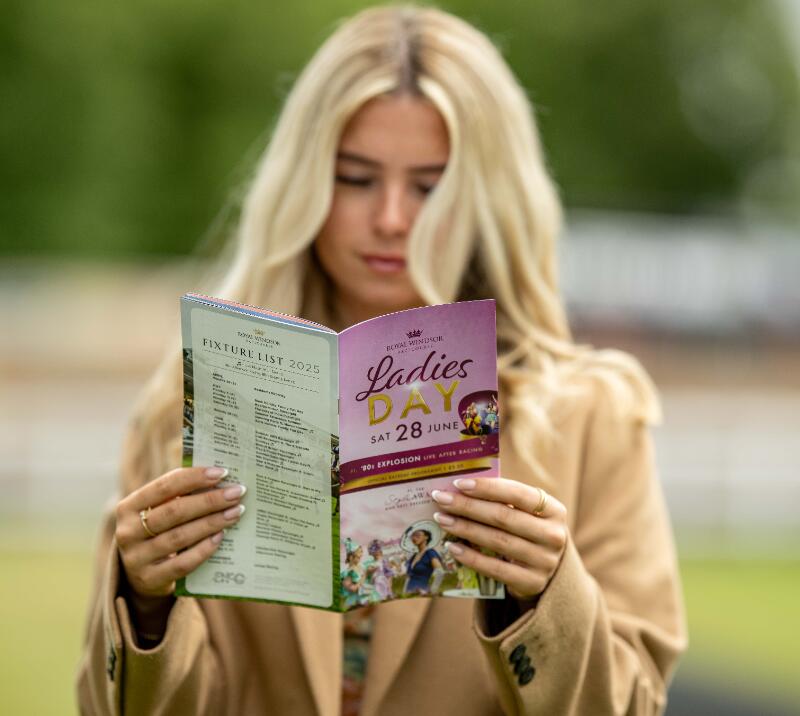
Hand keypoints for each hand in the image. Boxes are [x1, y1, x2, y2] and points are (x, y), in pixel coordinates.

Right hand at [115, 466, 245, 599]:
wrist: (140, 576)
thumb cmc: (157, 532)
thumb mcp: (158, 512)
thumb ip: (179, 496)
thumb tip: (219, 479)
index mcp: (128, 507)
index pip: (164, 487)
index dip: (194, 478)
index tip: (222, 472)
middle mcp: (128, 532)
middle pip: (174, 512)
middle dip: (209, 500)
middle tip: (236, 493)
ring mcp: (136, 558)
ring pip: (180, 537)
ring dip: (212, 522)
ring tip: (236, 512)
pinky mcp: (150, 579)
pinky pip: (183, 563)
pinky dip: (204, 549)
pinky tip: (221, 537)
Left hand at [431, 478, 566, 599]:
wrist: (545, 571)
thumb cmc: (528, 531)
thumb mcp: (525, 513)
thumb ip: (503, 500)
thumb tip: (461, 487)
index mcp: (553, 510)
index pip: (518, 493)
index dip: (487, 487)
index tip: (459, 483)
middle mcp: (553, 535)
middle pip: (504, 517)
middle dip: (468, 506)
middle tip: (441, 499)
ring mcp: (545, 561)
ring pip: (497, 541)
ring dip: (465, 528)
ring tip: (442, 519)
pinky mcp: (532, 583)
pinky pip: (495, 569)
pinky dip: (471, 557)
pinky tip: (452, 546)